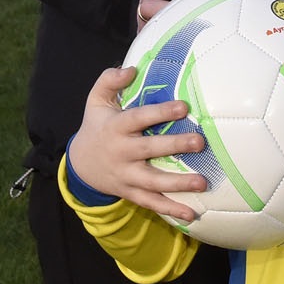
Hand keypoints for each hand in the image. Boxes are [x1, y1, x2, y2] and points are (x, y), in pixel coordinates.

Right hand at [67, 65, 207, 220]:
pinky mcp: (130, 192)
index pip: (139, 118)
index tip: (184, 107)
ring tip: (202, 183)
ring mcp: (126, 175)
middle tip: (200, 143)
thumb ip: (110, 80)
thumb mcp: (96, 100)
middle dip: (175, 146)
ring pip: (152, 181)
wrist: (80, 164)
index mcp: (116, 127)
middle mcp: (122, 152)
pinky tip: (191, 214)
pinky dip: (170, 210)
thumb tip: (131, 69)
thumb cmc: (97, 125)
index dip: (160, 113)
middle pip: (149, 149)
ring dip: (178, 183)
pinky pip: (151, 203)